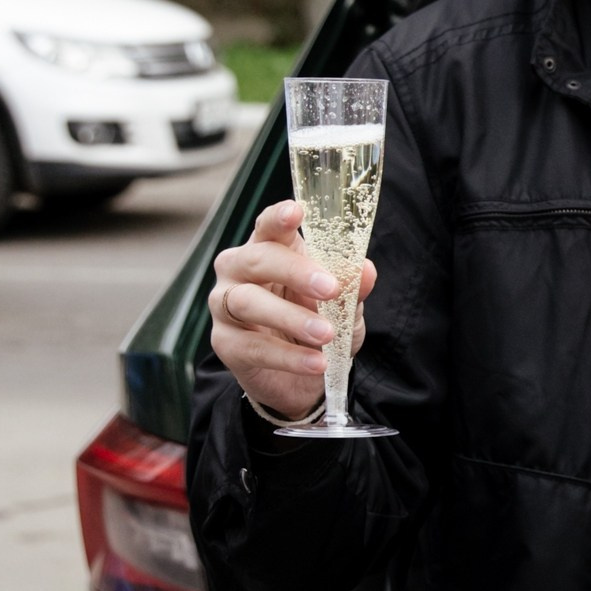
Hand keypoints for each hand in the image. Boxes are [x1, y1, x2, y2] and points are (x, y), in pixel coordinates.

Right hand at [209, 197, 375, 419]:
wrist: (301, 379)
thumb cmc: (317, 325)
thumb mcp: (343, 307)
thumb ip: (351, 288)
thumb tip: (365, 270)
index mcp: (269, 249)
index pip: (269, 226)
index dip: (279, 218)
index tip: (296, 211)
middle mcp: (239, 271)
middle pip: (257, 259)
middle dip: (295, 271)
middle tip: (330, 288)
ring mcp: (226, 305)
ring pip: (248, 302)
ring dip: (290, 317)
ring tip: (326, 333)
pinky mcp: (226, 343)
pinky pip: (253, 346)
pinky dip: (288, 356)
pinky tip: (316, 363)